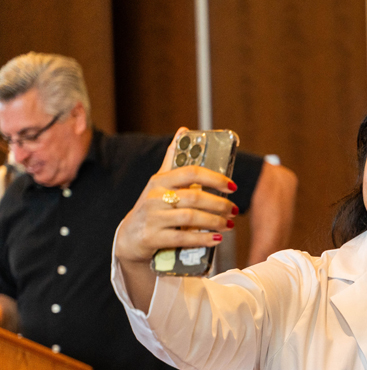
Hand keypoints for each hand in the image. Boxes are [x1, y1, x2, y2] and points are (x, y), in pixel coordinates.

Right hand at [114, 127, 237, 265]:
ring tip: (228, 224)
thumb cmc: (152, 207)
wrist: (129, 238)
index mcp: (160, 181)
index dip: (215, 178)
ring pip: (191, 218)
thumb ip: (172, 159)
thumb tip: (184, 130)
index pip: (191, 173)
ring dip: (214, 221)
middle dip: (219, 204)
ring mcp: (153, 218)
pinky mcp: (153, 237)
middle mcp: (155, 197)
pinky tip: (216, 238)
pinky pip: (182, 238)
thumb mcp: (159, 182)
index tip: (232, 186)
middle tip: (234, 209)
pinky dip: (202, 238)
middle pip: (195, 197)